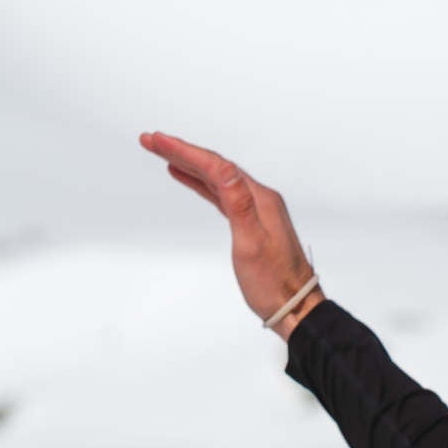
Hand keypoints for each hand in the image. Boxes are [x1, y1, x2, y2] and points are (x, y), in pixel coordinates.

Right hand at [137, 131, 325, 338]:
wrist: (296, 307)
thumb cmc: (274, 283)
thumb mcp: (251, 245)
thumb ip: (238, 205)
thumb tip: (225, 171)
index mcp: (259, 200)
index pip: (216, 166)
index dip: (184, 151)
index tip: (157, 141)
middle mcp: (259, 199)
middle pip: (215, 167)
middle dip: (182, 151)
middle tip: (151, 140)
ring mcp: (256, 209)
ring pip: (217, 179)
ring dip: (189, 165)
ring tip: (162, 153)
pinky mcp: (251, 222)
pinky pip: (221, 194)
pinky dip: (202, 183)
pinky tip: (188, 178)